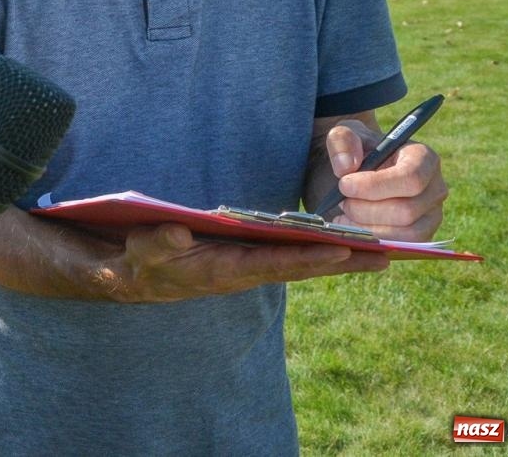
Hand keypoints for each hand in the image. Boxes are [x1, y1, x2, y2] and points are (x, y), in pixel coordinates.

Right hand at [101, 222, 388, 301]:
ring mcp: (238, 267)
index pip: (273, 264)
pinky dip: (310, 251)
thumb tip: (180, 232)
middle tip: (388, 256)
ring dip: (332, 258)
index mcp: (218, 271)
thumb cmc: (128, 261)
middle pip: (297, 267)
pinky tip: (333, 245)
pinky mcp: (235, 259)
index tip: (348, 249)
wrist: (119, 276)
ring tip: (373, 250)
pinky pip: (281, 257)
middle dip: (340, 262)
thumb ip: (156, 243)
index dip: (310, 257)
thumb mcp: (134, 251)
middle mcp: (236, 272)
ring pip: (293, 262)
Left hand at [323, 121, 447, 239]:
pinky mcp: (421, 238)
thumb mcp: (342, 136)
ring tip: (343, 215)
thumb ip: (341, 141)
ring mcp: (432, 216)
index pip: (410, 178)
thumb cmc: (352, 152)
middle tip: (340, 202)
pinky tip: (350, 228)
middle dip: (366, 210)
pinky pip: (402, 248)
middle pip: (406, 211)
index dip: (375, 185)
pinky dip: (373, 242)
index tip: (344, 184)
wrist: (352, 174)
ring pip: (406, 234)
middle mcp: (435, 189)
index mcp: (423, 158)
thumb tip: (347, 167)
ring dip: (368, 228)